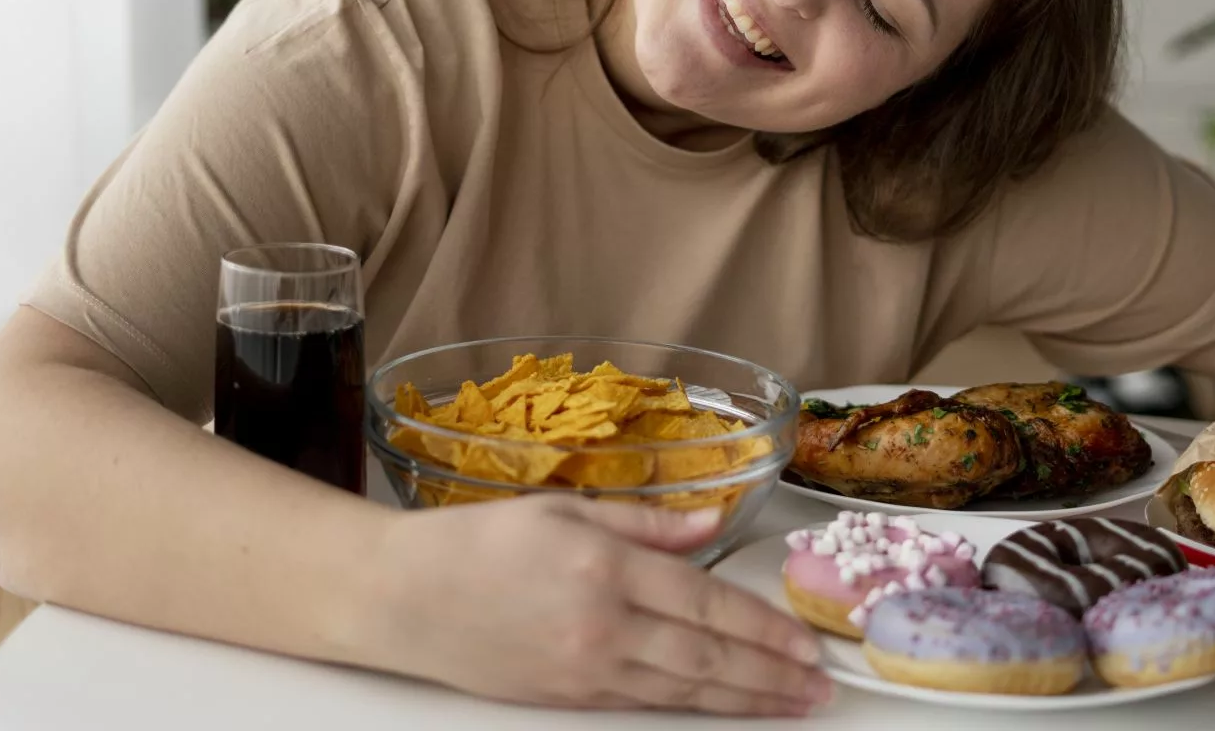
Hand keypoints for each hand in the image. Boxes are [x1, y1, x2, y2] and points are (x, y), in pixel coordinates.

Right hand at [355, 494, 830, 715]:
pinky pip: (642, 704)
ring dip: (743, 701)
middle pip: (706, 658)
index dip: (763, 629)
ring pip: (682, 691)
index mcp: (603, 566)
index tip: (804, 643)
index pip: (706, 603)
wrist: (397, 598)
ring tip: (788, 705)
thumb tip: (712, 521)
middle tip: (817, 689)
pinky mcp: (563, 698)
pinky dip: (690, 707)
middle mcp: (599, 625)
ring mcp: (582, 670)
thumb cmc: (474, 544)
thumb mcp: (564, 508)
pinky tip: (720, 707)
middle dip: (770, 676)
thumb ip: (647, 521)